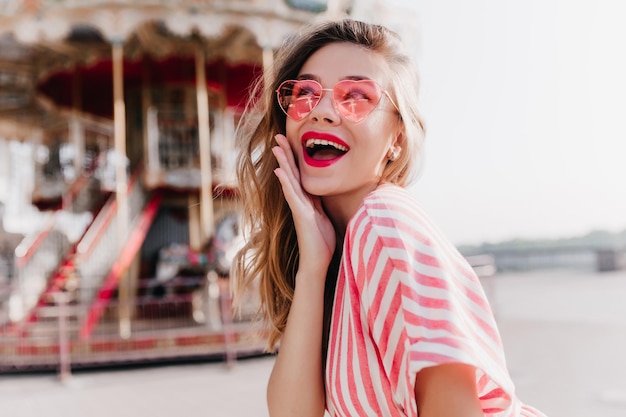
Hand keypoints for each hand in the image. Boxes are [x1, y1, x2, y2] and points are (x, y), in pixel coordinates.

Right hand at [272, 134, 335, 273]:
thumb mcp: (323, 217)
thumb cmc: (321, 243)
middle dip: (286, 154)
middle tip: (278, 136)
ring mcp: (299, 207)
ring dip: (283, 162)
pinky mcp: (301, 215)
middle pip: (292, 172)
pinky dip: (286, 182)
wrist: (317, 262)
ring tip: (276, 147)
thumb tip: (321, 194)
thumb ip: (319, 204)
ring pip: (290, 180)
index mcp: (306, 200)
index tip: (289, 142)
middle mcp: (300, 201)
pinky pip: (292, 195)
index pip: (299, 175)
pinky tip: (280, 170)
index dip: (294, 158)